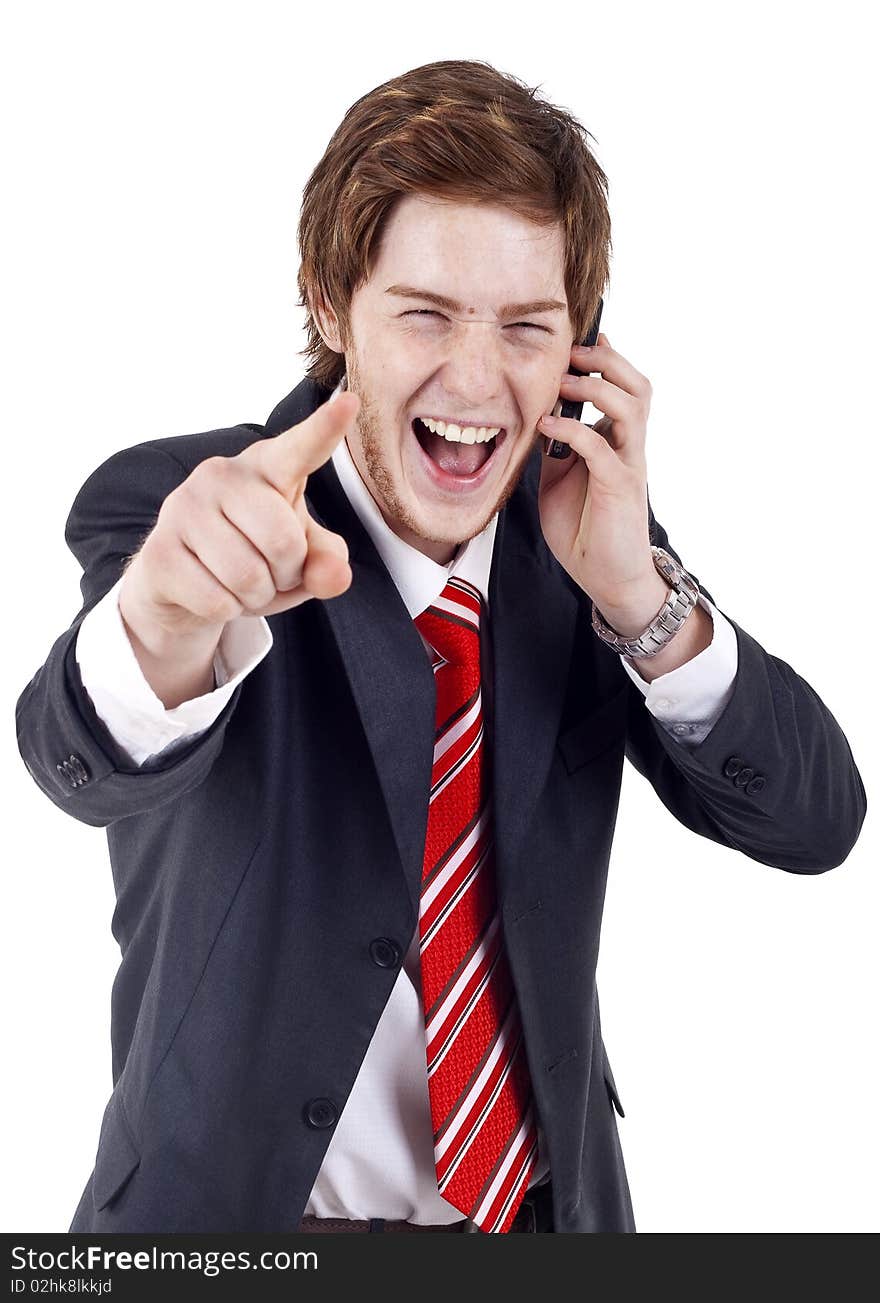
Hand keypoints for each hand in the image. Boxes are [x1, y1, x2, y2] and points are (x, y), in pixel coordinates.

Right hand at [120, 389, 360, 647]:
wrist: (181, 586)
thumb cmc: (252, 557)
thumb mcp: (300, 558)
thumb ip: (327, 562)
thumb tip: (334, 576)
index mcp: (267, 467)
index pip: (300, 448)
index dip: (324, 429)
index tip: (350, 402)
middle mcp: (221, 474)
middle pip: (283, 542)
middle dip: (286, 574)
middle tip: (271, 572)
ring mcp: (183, 508)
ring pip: (248, 577)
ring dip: (256, 596)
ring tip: (242, 583)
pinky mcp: (159, 550)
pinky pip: (217, 600)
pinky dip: (227, 611)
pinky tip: (213, 593)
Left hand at [536, 333, 659, 616]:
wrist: (607, 577)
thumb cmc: (584, 528)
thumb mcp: (557, 478)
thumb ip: (554, 447)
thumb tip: (532, 416)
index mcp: (615, 439)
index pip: (621, 385)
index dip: (604, 357)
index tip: (572, 339)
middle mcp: (629, 446)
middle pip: (637, 385)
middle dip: (606, 360)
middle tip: (571, 352)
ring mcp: (629, 465)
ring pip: (632, 406)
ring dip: (597, 386)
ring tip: (564, 381)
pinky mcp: (621, 488)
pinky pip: (602, 448)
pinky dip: (574, 429)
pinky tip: (547, 425)